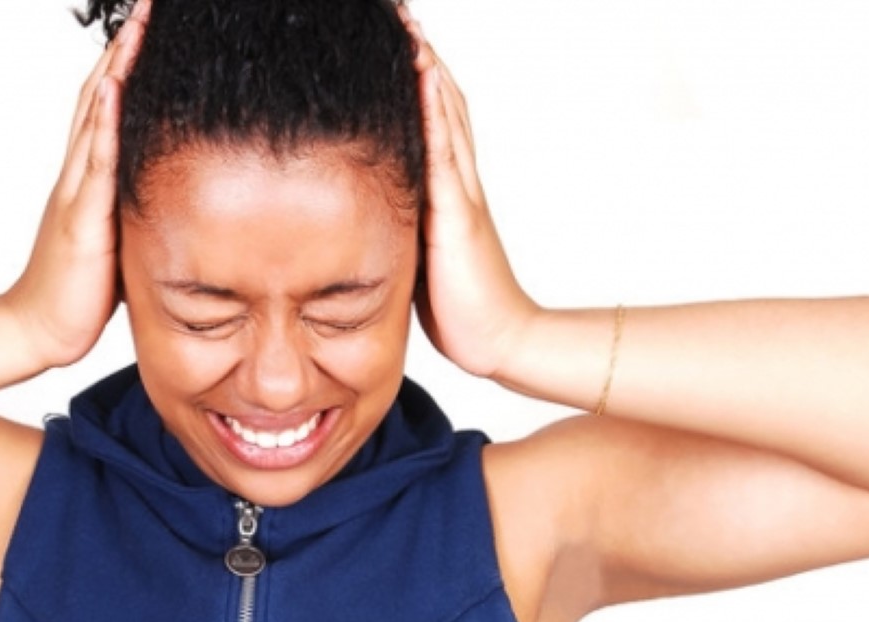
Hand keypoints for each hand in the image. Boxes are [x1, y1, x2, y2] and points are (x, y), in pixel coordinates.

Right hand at [5, 0, 149, 368]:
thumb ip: (135, 212)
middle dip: (124, 50)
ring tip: (136, 28)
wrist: (38, 329)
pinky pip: (96, 163)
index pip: (108, 108)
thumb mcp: (118, 241)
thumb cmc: (76, 291)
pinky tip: (116, 88)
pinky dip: (106, 122)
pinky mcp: (83, 220)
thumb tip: (170, 200)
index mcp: (89, 179)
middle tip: (146, 8)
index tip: (148, 28)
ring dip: (117, 70)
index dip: (127, 65)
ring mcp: (78, 193)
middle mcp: (80, 175)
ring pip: (97, 117)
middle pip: (101, 96)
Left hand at [400, 11, 538, 379]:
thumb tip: (366, 215)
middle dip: (419, 55)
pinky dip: (434, 110)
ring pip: (445, 114)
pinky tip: (422, 76)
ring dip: (427, 67)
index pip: (430, 117)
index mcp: (447, 189)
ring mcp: (462, 193)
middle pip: (440, 100)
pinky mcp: (458, 215)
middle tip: (399, 14)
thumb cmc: (460, 307)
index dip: (414, 75)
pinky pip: (444, 152)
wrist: (502, 342)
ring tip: (408, 27)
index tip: (392, 39)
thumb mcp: (420, 255)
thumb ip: (402, 226)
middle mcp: (458, 181)